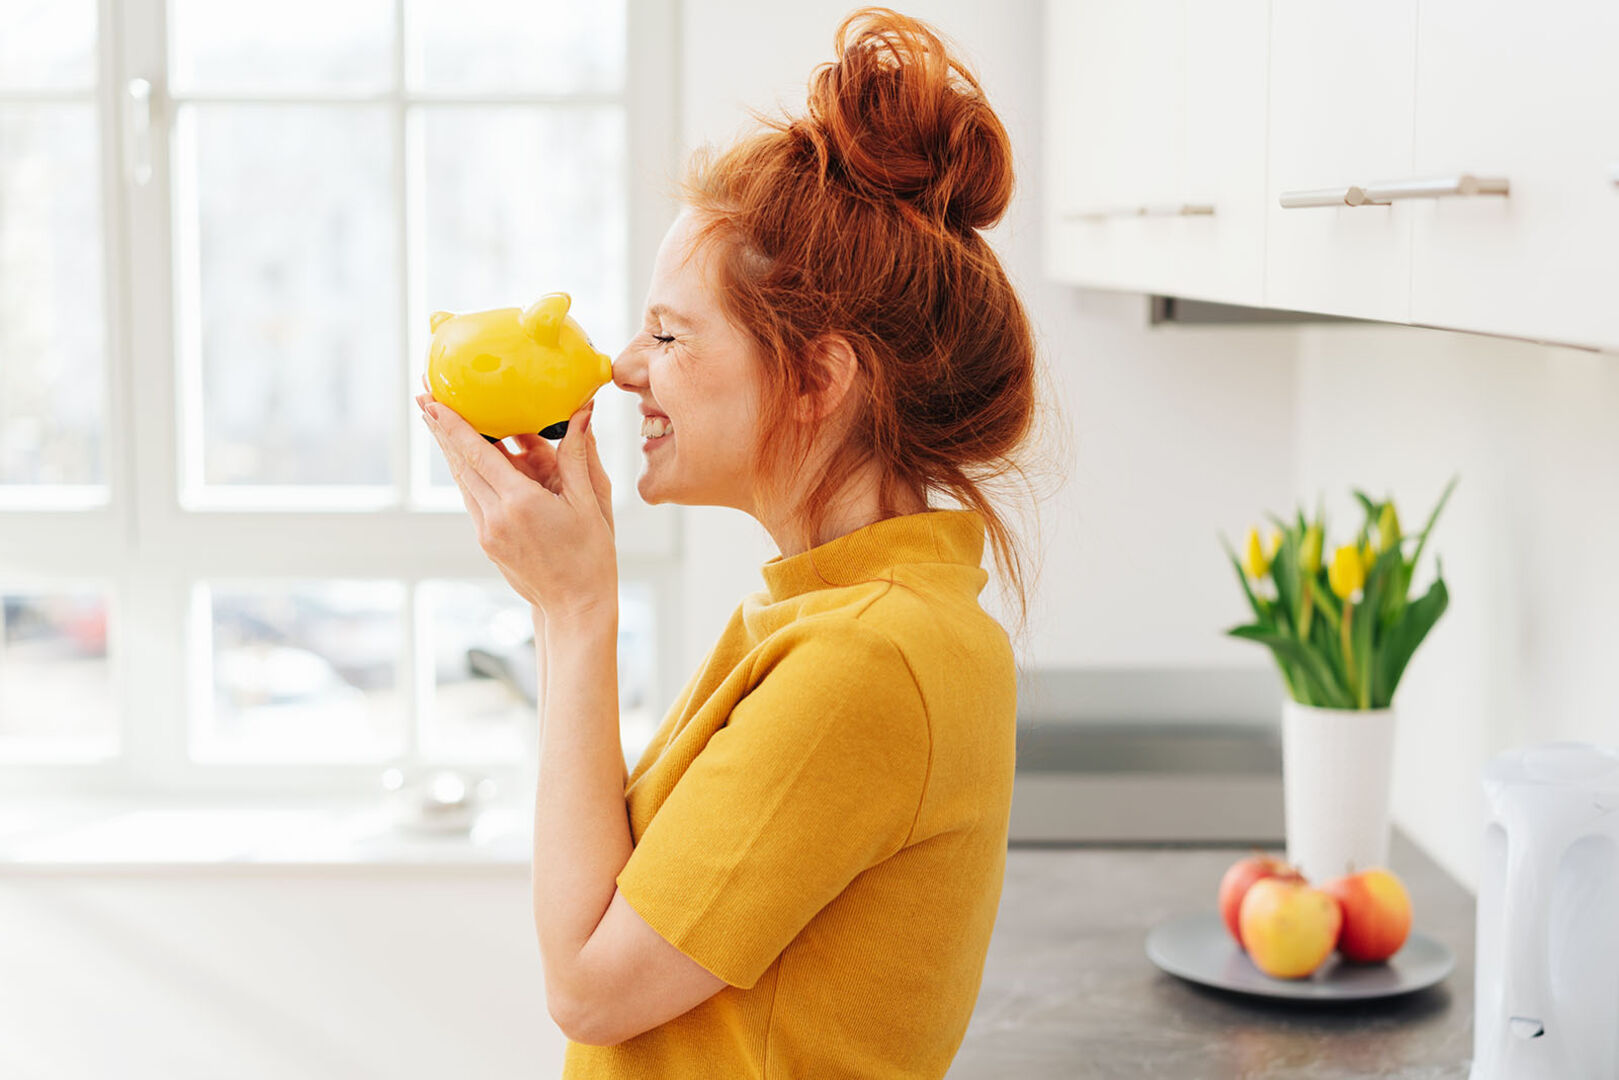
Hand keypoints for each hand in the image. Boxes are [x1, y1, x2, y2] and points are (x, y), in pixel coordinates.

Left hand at [417, 376, 616, 621]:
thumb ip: (578, 455)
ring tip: (438, 419)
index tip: (432, 400)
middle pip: (460, 463)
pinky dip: (468, 473)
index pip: (478, 453)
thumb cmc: (591, 557)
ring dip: (451, 449)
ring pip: (463, 481)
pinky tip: (467, 457)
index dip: (453, 424)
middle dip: (441, 428)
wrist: (576, 607)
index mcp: (521, 503)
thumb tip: (581, 413)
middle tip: (423, 395)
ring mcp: (487, 532)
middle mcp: (496, 517)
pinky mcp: (487, 542)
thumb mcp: (591, 503)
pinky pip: (474, 498)